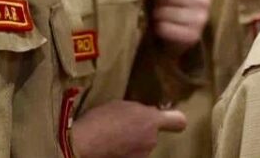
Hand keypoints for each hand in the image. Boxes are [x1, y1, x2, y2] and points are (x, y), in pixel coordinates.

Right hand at [70, 100, 185, 157]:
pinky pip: (131, 155)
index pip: (179, 122)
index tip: (166, 118)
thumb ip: (141, 111)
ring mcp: (141, 156)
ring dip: (132, 143)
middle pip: (153, 134)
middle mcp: (152, 140)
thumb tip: (148, 114)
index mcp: (152, 121)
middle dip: (143, 131)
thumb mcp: (123, 106)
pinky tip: (109, 148)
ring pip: (141, 147)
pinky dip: (123, 153)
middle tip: (123, 127)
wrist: (81, 144)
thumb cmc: (100, 120)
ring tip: (112, 138)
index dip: (173, 120)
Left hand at [153, 0, 210, 55]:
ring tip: (160, 16)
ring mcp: (201, 19)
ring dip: (156, 15)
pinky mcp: (192, 36)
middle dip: (158, 0)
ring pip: (164, 12)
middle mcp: (205, 0)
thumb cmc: (169, 5)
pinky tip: (162, 28)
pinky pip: (165, 28)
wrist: (172, 36)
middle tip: (158, 5)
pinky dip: (159, 28)